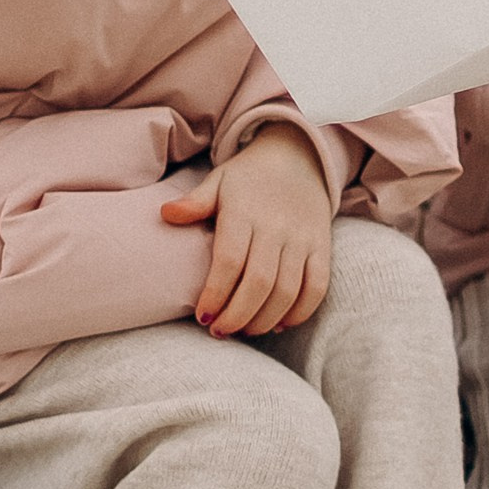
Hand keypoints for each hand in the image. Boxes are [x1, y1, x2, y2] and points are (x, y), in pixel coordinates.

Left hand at [160, 125, 333, 335]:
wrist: (299, 157)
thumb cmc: (248, 177)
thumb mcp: (219, 181)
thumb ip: (195, 202)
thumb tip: (165, 215)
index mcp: (244, 212)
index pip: (230, 261)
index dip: (216, 293)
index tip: (202, 316)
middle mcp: (275, 227)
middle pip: (259, 282)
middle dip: (237, 315)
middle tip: (219, 331)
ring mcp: (302, 238)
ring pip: (287, 290)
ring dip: (264, 319)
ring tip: (244, 331)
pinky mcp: (322, 247)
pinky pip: (317, 287)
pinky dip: (300, 312)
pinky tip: (278, 324)